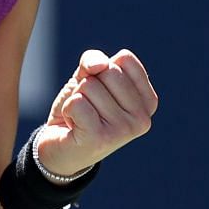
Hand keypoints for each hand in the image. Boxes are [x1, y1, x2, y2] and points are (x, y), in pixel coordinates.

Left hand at [39, 48, 157, 175]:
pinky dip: (67, 109)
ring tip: (81, 118)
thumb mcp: (88, 77)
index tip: (101, 92)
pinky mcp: (100, 139)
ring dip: (76, 98)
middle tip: (88, 107)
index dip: (103, 69)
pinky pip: (77, 102)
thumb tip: (99, 64)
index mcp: (148, 101)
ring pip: (89, 86)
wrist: (60, 149)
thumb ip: (94, 60)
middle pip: (108, 71)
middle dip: (88, 83)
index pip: (125, 59)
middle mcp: (142, 118)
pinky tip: (73, 125)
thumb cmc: (81, 110)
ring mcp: (123, 130)